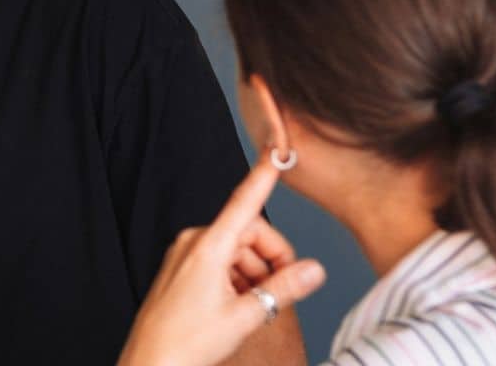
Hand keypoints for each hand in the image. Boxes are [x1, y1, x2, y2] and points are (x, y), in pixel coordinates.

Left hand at [117, 153, 326, 365]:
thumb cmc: (188, 343)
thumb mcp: (246, 316)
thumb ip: (284, 288)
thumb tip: (315, 269)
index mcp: (208, 245)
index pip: (244, 203)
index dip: (262, 177)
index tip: (274, 153)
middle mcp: (193, 242)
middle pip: (249, 234)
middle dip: (270, 259)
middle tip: (282, 292)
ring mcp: (184, 256)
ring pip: (236, 252)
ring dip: (254, 274)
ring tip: (254, 309)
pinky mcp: (180, 270)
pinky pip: (219, 263)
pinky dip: (236, 280)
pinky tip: (238, 308)